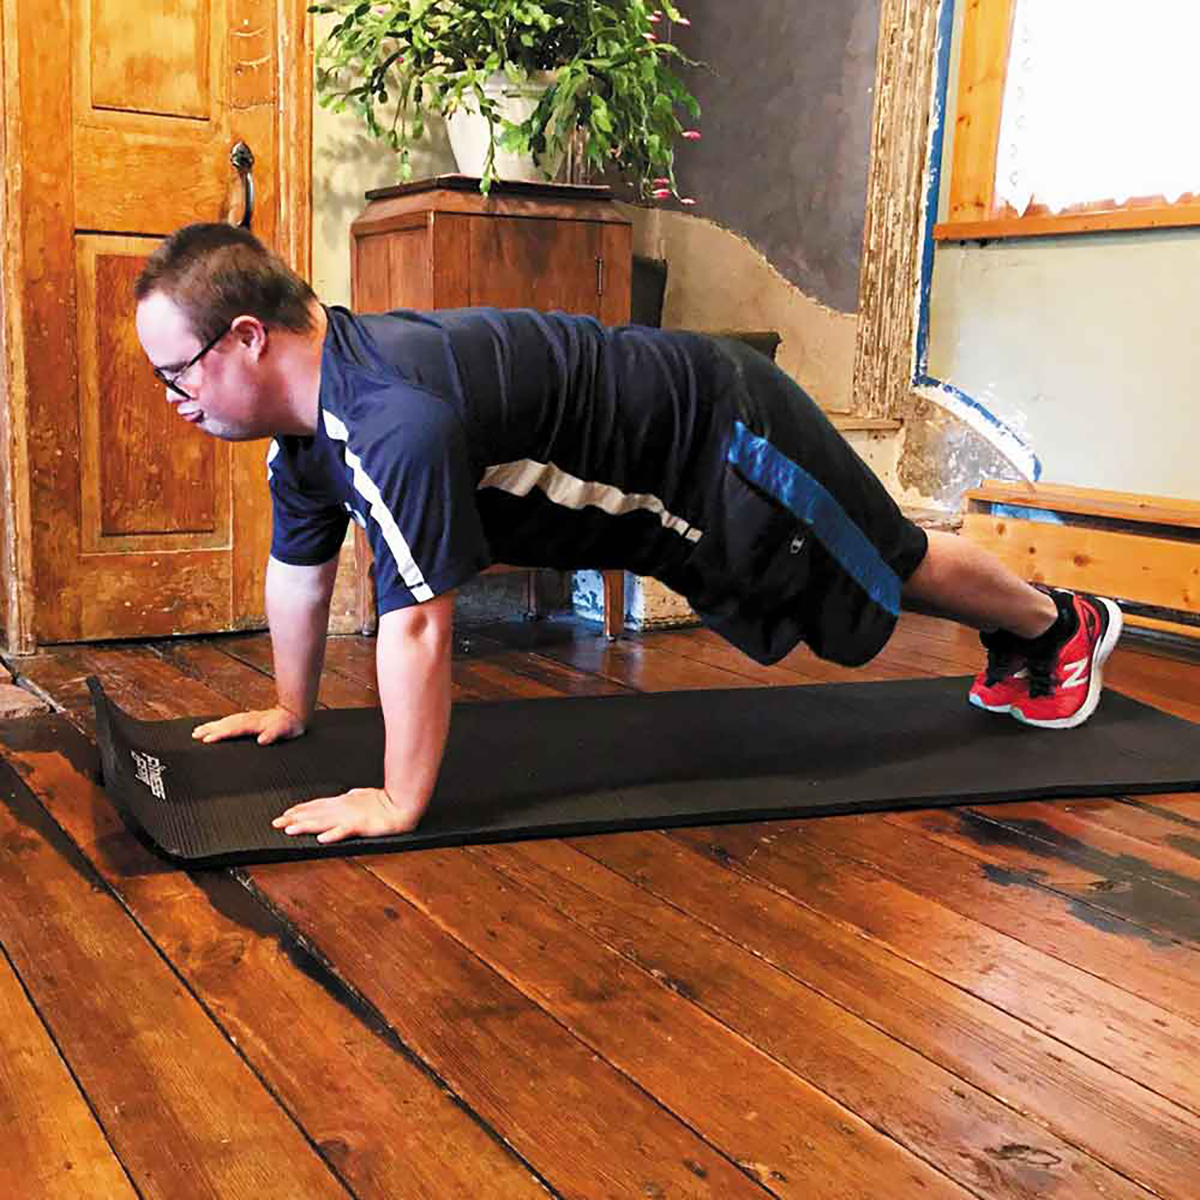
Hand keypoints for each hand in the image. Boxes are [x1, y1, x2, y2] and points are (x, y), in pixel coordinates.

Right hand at [192, 706, 305, 745]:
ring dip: (212, 725)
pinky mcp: (248, 720)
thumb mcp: (285, 731)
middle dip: (210, 729)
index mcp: (255, 724)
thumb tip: (262, 740)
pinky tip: (212, 727)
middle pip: (226, 724)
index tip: (207, 739)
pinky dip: (219, 724)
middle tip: (194, 735)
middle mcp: (249, 720)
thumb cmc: (290, 726)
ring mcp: (248, 719)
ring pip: (226, 721)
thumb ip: (274, 734)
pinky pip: (230, 721)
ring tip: (196, 731)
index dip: (221, 734)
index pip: (234, 729)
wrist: (295, 713)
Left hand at [271, 787, 425, 843]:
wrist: (402, 804)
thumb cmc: (385, 800)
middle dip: (294, 819)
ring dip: (306, 826)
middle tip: (275, 823)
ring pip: (324, 822)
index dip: (299, 810)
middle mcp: (342, 808)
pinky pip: (345, 831)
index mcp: (343, 802)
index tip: (284, 815)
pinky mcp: (362, 825)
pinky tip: (322, 839)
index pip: (316, 806)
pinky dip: (333, 834)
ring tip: (290, 830)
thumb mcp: (363, 796)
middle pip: (314, 814)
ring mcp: (351, 817)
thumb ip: (351, 797)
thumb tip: (344, 795)